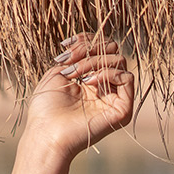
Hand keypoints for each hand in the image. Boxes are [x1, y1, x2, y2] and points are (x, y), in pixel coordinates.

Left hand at [22, 33, 134, 158]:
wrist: (46, 133)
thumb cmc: (46, 107)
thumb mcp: (57, 73)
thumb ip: (76, 56)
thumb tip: (91, 41)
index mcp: (90, 78)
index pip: (101, 49)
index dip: (87, 40)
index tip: (66, 44)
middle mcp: (105, 86)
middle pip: (112, 51)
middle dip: (88, 50)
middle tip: (68, 62)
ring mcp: (115, 97)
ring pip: (119, 61)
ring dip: (93, 62)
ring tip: (73, 74)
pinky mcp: (123, 108)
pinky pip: (127, 78)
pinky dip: (107, 73)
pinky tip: (88, 83)